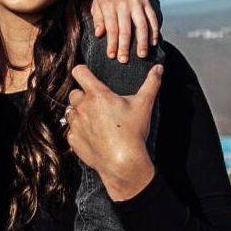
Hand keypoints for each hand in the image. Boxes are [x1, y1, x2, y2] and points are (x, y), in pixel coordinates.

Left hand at [65, 62, 160, 201]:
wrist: (123, 162)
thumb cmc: (133, 132)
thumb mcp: (144, 105)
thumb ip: (151, 83)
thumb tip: (159, 68)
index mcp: (97, 94)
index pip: (79, 72)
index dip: (82, 71)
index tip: (87, 74)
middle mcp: (82, 107)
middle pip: (74, 93)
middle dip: (83, 96)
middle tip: (98, 105)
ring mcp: (75, 124)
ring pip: (71, 112)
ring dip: (79, 113)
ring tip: (96, 121)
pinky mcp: (73, 139)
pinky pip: (71, 130)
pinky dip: (79, 131)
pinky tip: (93, 135)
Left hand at [90, 0, 160, 60]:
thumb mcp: (97, 5)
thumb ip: (98, 19)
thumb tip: (99, 34)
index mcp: (109, 6)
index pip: (111, 28)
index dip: (112, 43)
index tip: (112, 56)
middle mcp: (124, 5)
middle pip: (126, 28)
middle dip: (125, 46)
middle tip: (124, 60)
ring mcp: (137, 4)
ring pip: (142, 24)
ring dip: (142, 41)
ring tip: (142, 55)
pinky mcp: (147, 3)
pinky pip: (152, 18)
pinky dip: (154, 31)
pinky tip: (153, 42)